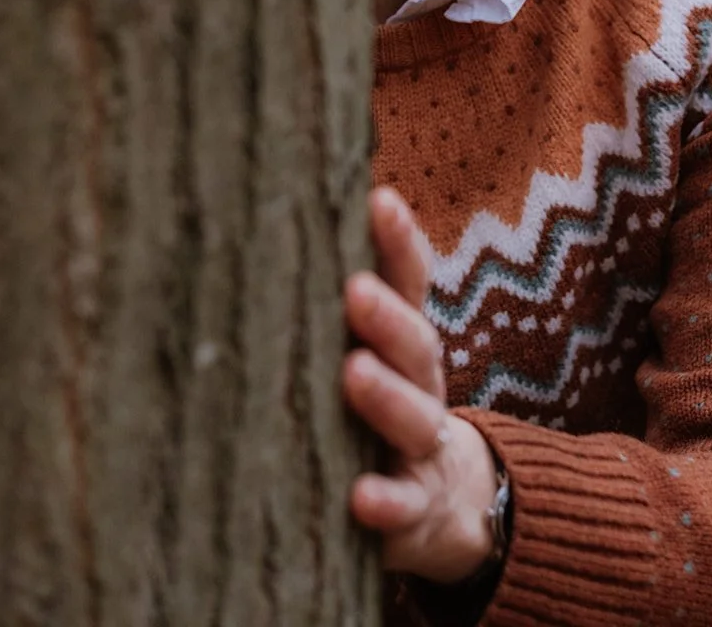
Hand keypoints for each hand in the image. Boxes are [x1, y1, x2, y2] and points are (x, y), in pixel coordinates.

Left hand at [344, 186, 498, 583]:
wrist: (444, 503)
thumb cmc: (383, 407)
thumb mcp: (372, 350)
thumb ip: (335, 304)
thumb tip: (268, 223)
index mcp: (407, 341)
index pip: (409, 282)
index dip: (400, 242)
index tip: (380, 200)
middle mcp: (422, 386)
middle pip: (416, 345)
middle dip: (389, 316)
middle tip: (356, 290)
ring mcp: (422, 450)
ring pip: (414, 419)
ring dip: (387, 397)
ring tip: (355, 373)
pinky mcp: (414, 511)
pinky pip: (402, 507)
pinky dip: (385, 502)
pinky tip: (359, 497)